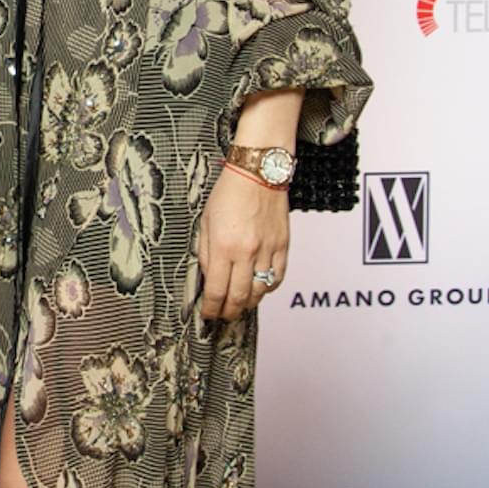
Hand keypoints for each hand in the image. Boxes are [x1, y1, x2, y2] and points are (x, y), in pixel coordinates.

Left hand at [197, 164, 287, 321]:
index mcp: (224, 246)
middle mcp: (247, 252)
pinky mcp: (283, 245)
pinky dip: (268, 288)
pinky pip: (278, 277)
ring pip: (260, 291)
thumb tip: (210, 279)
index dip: (212, 308)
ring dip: (248, 303)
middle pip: (239, 297)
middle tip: (223, 315)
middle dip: (229, 312)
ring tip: (239, 305)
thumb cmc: (229, 192)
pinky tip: (259, 288)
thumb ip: (207, 254)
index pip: (217, 290)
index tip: (208, 314)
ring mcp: (268, 250)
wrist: (258, 172)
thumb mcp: (206, 223)